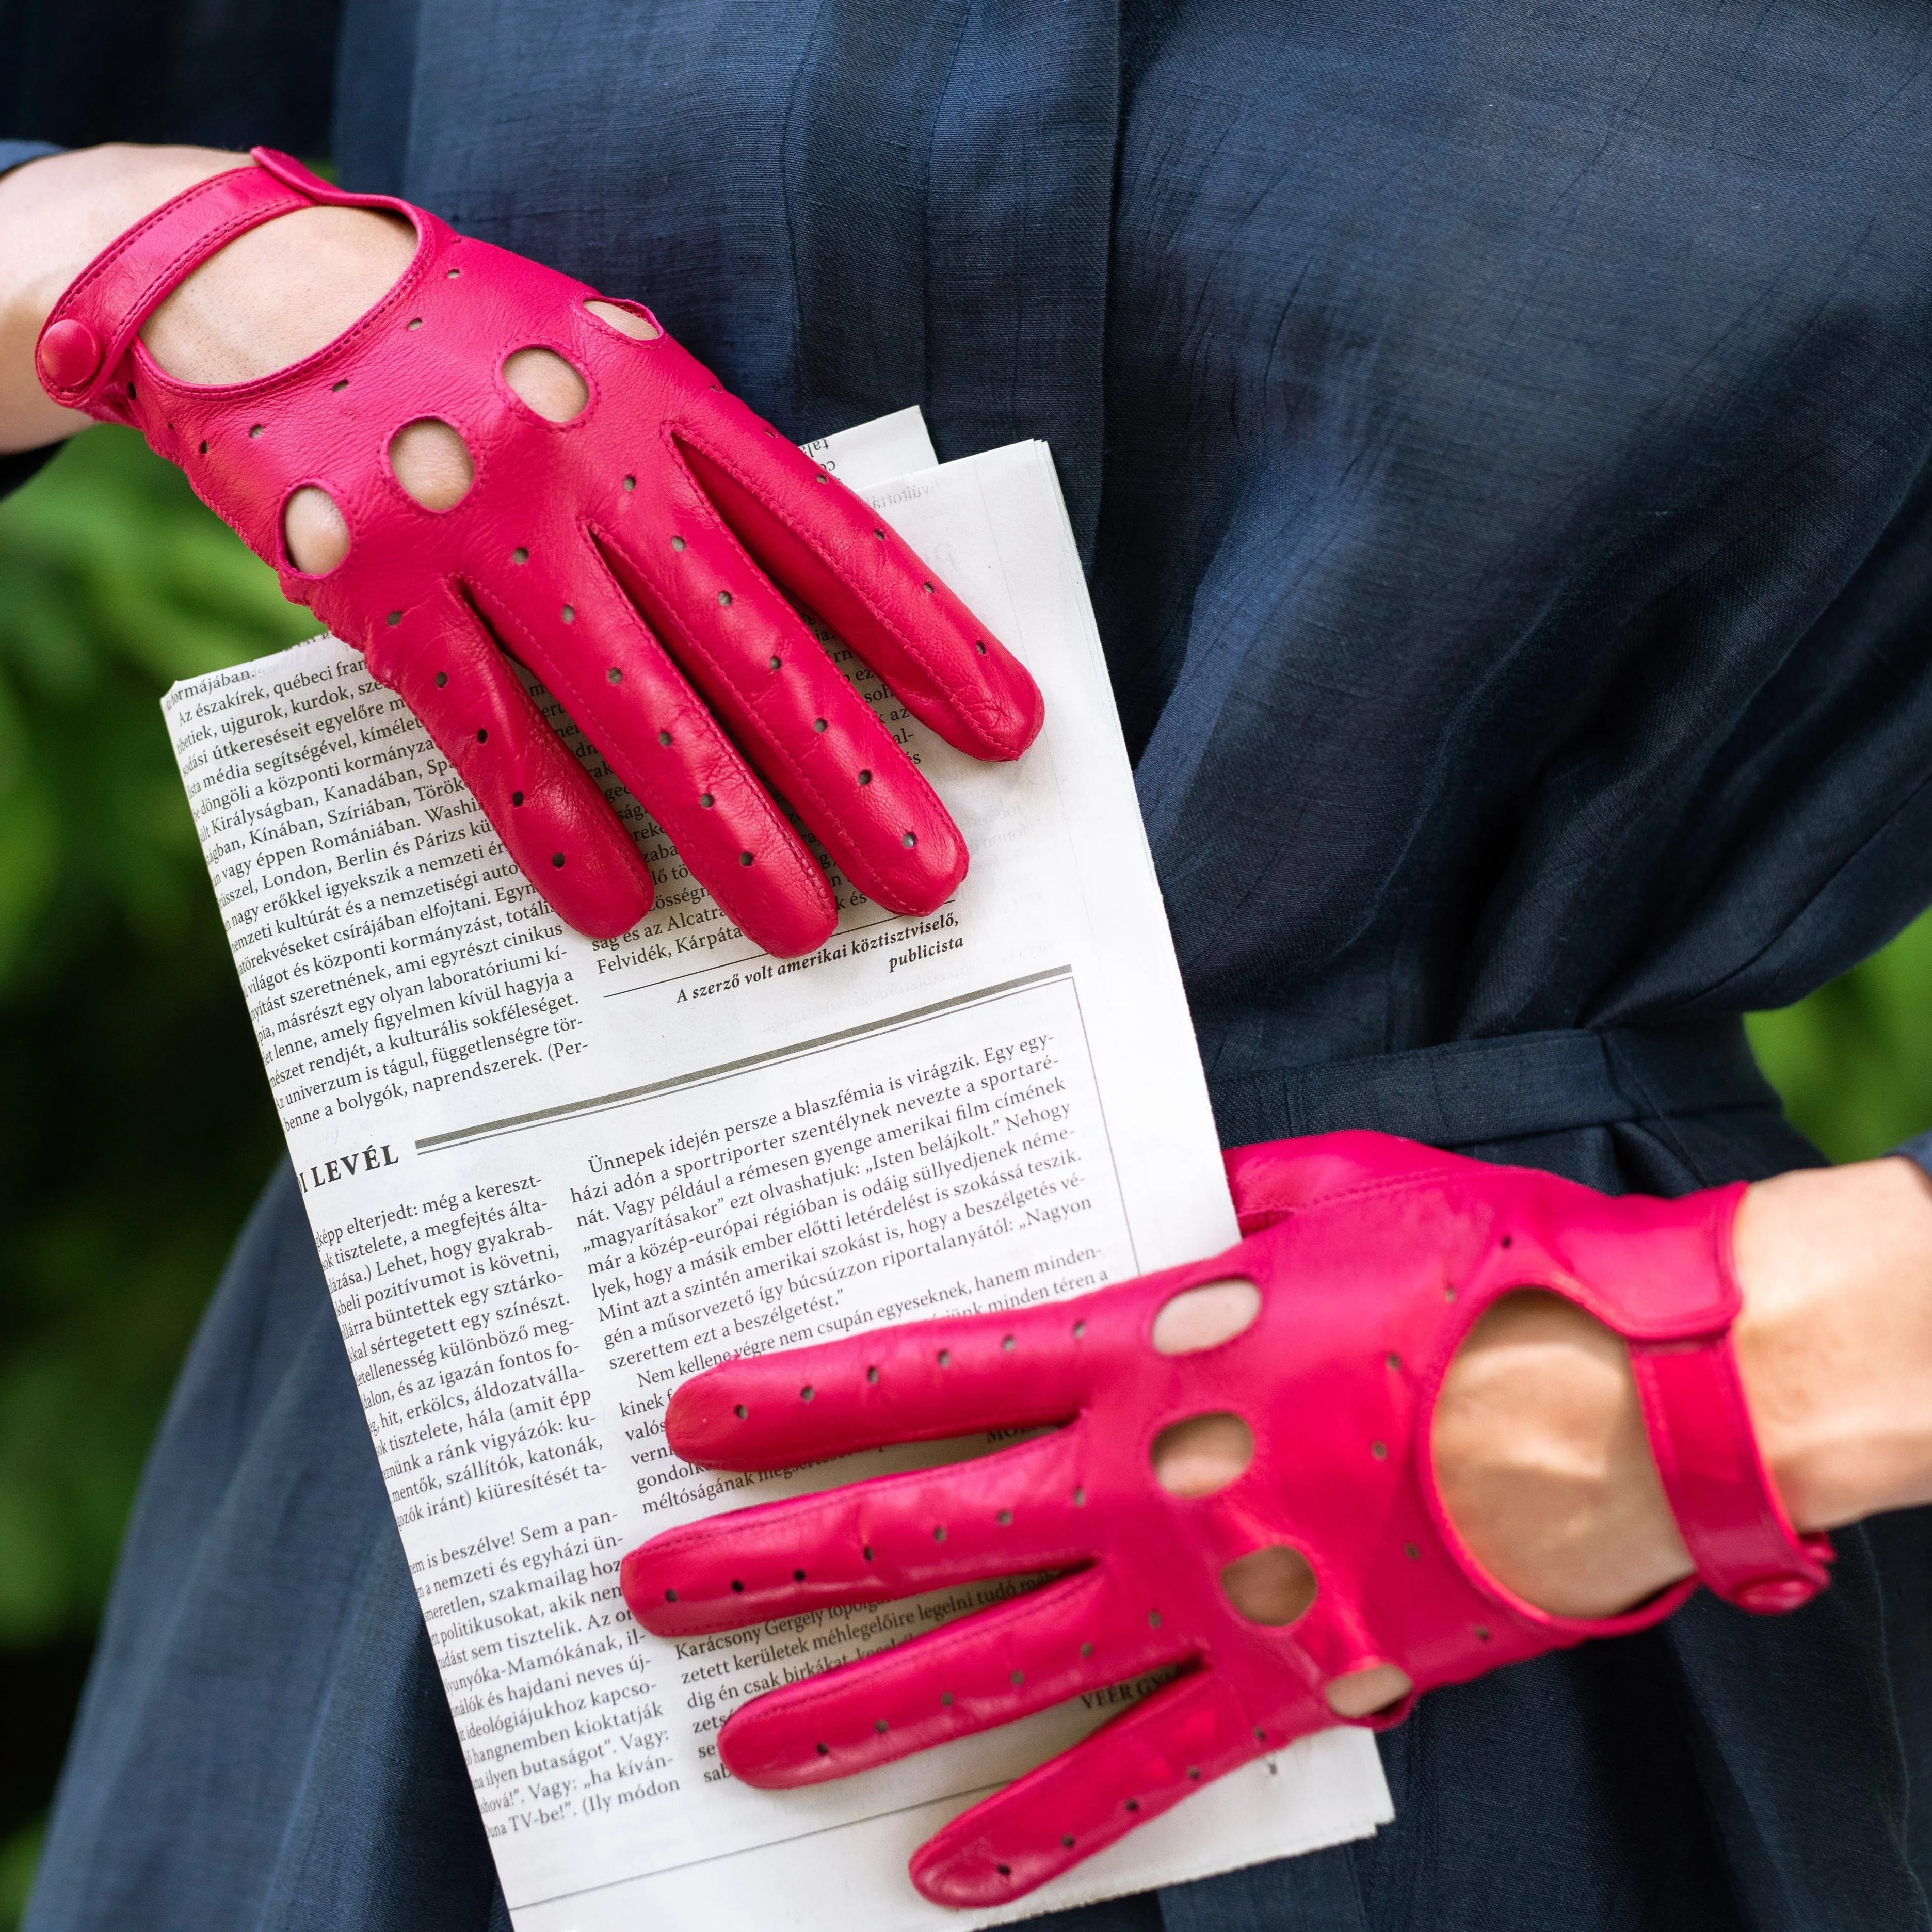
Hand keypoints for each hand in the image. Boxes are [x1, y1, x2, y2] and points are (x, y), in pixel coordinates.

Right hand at [29, 149, 1041, 950]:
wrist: (259, 292)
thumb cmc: (474, 346)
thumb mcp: (607, 363)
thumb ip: (702, 470)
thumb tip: (818, 602)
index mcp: (664, 403)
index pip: (830, 541)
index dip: (929, 643)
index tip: (1006, 732)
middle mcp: (587, 465)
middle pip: (752, 646)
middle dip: (853, 774)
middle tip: (931, 881)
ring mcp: (482, 531)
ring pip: (633, 706)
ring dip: (730, 828)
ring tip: (804, 926)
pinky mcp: (383, 595)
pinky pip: (489, 732)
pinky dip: (555, 824)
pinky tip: (618, 908)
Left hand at [619, 1131, 1835, 1905]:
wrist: (1627, 1404)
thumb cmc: (1478, 1269)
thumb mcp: (1322, 1189)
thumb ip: (1207, 1203)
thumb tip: (1145, 1209)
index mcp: (1147, 1347)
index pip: (930, 1373)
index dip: (801, 1400)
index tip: (693, 1419)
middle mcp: (1144, 1481)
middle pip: (919, 1531)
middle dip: (771, 1566)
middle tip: (648, 1591)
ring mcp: (1205, 1597)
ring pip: (990, 1668)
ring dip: (855, 1708)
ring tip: (742, 1745)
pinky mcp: (1284, 1686)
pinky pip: (1137, 1780)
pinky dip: (1039, 1833)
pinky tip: (941, 1872)